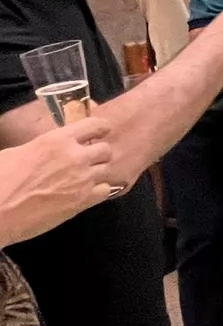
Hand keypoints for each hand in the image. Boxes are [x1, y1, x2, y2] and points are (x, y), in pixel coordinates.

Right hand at [0, 117, 120, 243]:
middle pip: (106, 149)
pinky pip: (105, 191)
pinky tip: (86, 194)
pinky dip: (99, 192)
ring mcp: (82, 178)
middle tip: (90, 161)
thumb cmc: (1, 180)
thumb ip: (44, 147)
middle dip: (99, 154)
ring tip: (85, 179)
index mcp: (57, 140)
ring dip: (98, 173)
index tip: (102, 131)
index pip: (94, 125)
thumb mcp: (19, 152)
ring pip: (107, 170)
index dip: (100, 128)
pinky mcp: (83, 200)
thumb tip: (50, 150)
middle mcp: (75, 156)